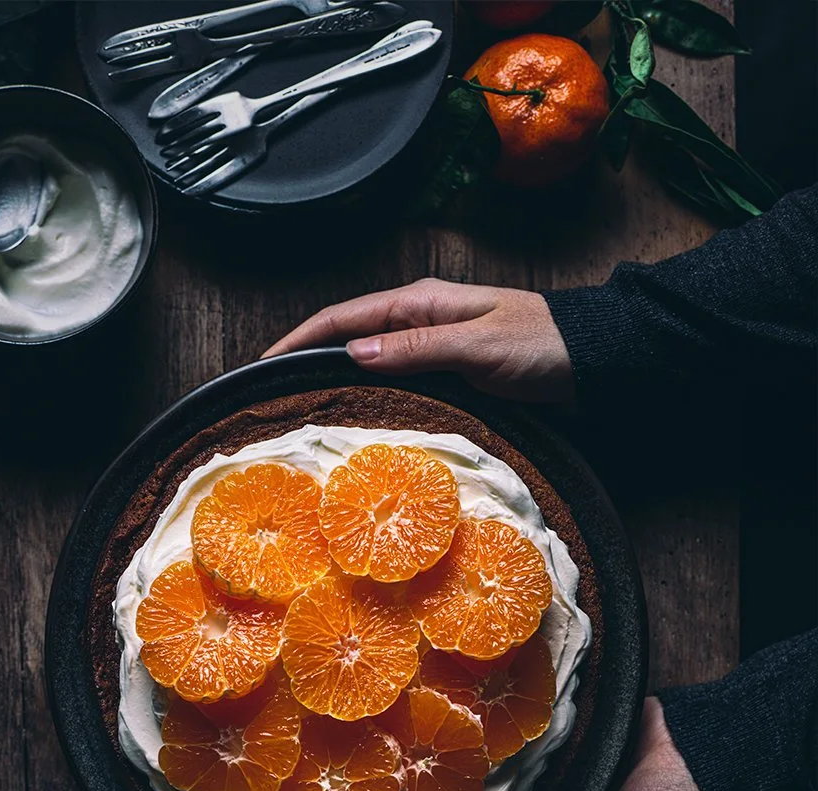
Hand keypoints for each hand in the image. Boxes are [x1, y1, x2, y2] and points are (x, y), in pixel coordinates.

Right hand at [262, 278, 574, 401]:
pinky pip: (396, 386)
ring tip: (304, 414)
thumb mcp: (476, 344)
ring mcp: (432, 350)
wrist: (594, 360)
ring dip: (337, 385)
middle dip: (306, 363)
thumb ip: (415, 347)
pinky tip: (359, 422)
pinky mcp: (448, 377)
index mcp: (420, 303)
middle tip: (272, 398)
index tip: (262, 366)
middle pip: (347, 341)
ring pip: (369, 365)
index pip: (341, 317)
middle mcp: (420, 323)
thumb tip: (352, 352)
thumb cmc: (542, 345)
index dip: (297, 340)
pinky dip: (370, 399)